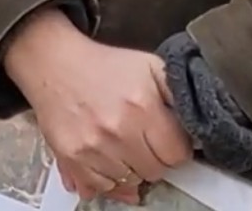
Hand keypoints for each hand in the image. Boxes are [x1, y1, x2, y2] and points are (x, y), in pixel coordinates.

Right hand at [1, 8, 192, 203]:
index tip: (166, 138)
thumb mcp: (151, 66)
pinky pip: (99, 188)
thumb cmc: (104, 66)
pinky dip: (105, 180)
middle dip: (153, 158)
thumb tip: (198, 131)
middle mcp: (118, 130)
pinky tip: (105, 160)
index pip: (177, 154)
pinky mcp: (70, 157)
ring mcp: (92, 147)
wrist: (54, 63)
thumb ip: (180, 93)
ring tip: (120, 145)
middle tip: (142, 140)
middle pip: (154, 172)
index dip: (175, 147)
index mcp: (142, 106)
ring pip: (128, 182)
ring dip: (129, 168)